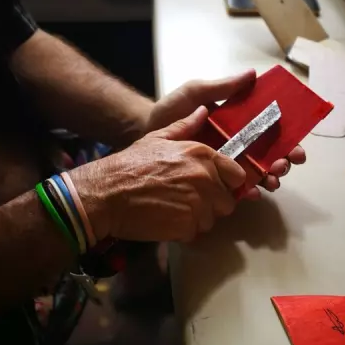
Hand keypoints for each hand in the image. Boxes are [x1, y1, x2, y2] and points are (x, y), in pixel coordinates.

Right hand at [71, 107, 245, 241]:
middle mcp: (205, 178)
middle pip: (227, 201)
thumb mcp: (157, 138)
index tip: (216, 187)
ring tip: (174, 209)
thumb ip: (185, 126)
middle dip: (212, 204)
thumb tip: (203, 111)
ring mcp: (198, 204)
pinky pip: (195, 233)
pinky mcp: (187, 226)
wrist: (107, 193)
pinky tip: (166, 220)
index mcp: (202, 155)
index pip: (237, 175)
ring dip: (198, 218)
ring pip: (212, 219)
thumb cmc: (130, 165)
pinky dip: (183, 231)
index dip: (228, 183)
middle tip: (189, 201)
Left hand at [148, 70, 305, 198]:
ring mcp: (224, 164)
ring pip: (257, 173)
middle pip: (270, 155)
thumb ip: (221, 87)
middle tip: (285, 165)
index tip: (298, 146)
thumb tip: (252, 75)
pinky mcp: (211, 180)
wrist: (143, 134)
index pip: (269, 131)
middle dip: (283, 162)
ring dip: (270, 178)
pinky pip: (234, 189)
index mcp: (237, 123)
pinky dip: (248, 192)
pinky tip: (253, 194)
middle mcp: (236, 144)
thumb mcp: (195, 93)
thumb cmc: (169, 112)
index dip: (289, 139)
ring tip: (272, 180)